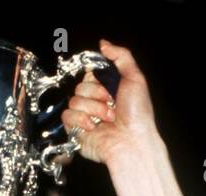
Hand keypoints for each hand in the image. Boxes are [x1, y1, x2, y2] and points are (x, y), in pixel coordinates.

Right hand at [62, 39, 158, 166]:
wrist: (133, 142)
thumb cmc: (138, 114)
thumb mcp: (135, 78)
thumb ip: (121, 56)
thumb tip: (103, 44)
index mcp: (107, 90)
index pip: (89, 75)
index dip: (96, 80)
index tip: (109, 87)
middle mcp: (96, 103)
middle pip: (80, 86)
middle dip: (97, 95)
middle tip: (112, 106)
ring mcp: (86, 117)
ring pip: (73, 100)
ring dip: (93, 109)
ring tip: (108, 120)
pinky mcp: (77, 131)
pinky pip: (67, 116)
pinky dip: (81, 120)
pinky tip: (94, 128)